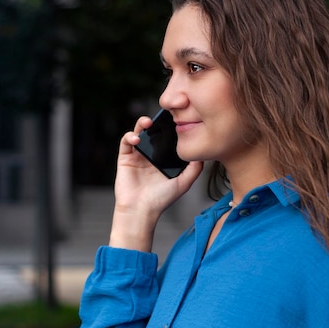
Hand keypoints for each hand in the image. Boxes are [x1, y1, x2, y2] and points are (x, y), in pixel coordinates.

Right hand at [110, 115, 202, 250]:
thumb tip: (204, 154)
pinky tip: (137, 139)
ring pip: (139, 132)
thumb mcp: (183, 183)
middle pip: (154, 132)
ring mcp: (137, 155)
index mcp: (164, 159)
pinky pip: (126, 141)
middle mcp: (151, 155)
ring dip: (142, 124)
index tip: (178, 119)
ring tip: (148, 123)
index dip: (171, 128)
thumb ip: (194, 169)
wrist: (141, 211)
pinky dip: (130, 136)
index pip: (168, 138)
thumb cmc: (161, 200)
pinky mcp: (125, 158)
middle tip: (163, 116)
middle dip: (157, 122)